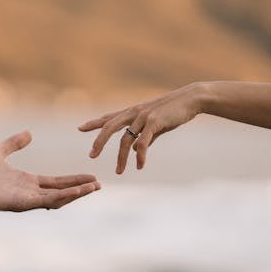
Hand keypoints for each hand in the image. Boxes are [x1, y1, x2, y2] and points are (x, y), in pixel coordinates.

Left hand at [0, 131, 100, 210]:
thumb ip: (14, 143)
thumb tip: (29, 133)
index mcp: (25, 181)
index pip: (55, 182)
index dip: (72, 180)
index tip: (90, 176)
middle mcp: (28, 192)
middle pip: (61, 191)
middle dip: (80, 188)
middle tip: (99, 185)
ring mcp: (25, 199)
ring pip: (57, 198)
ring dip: (76, 193)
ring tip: (93, 187)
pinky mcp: (20, 203)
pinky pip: (46, 201)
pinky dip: (63, 196)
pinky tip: (76, 191)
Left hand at [79, 83, 205, 173]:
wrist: (191, 99)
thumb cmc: (173, 111)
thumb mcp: (154, 125)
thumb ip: (143, 137)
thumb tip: (134, 150)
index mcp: (132, 112)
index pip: (109, 118)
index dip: (94, 123)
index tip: (80, 128)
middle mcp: (134, 113)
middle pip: (110, 127)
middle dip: (99, 141)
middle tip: (91, 156)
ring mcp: (143, 117)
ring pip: (125, 139)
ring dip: (121, 158)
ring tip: (118, 172)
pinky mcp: (154, 122)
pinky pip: (143, 142)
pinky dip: (140, 156)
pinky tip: (139, 166)